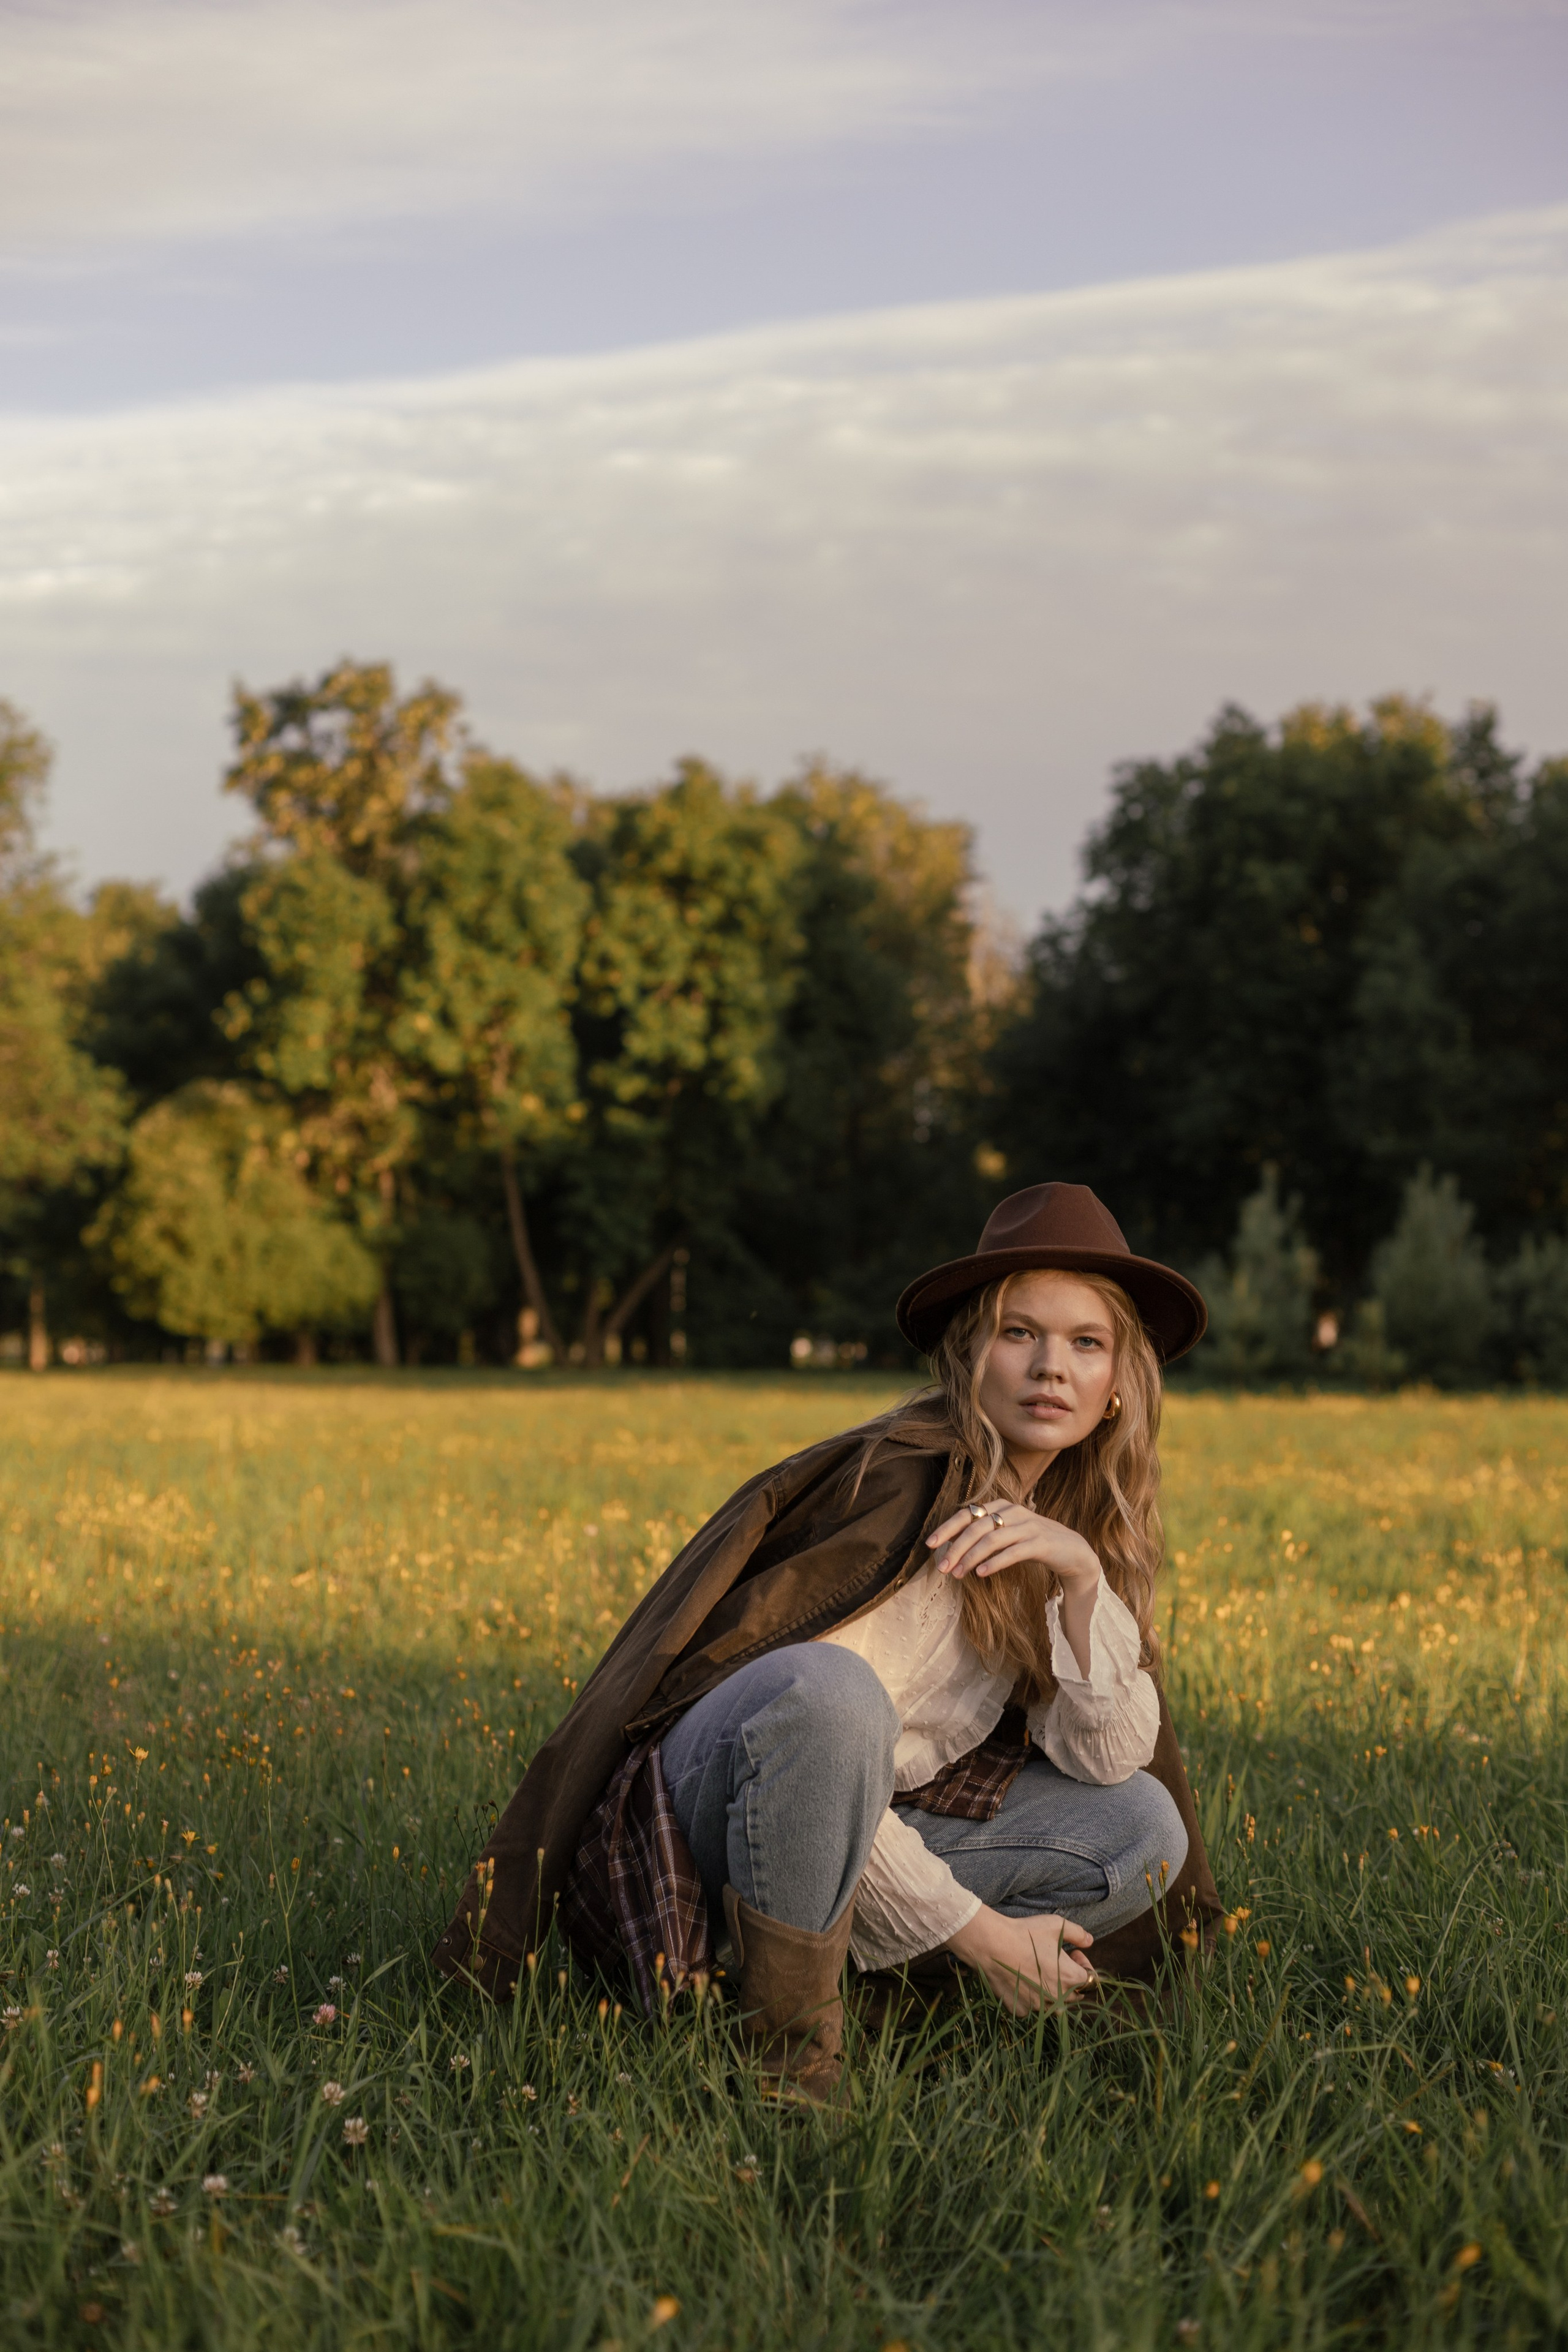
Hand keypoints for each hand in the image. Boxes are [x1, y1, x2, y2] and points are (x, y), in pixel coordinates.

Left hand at [929, 1498, 1098, 1591]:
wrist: (1071, 1551)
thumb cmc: (1032, 1543)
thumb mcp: (1006, 1534)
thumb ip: (984, 1534)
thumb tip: (951, 1547)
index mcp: (1001, 1506)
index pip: (967, 1514)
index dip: (947, 1528)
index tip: (929, 1545)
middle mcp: (1013, 1512)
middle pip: (976, 1528)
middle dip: (956, 1548)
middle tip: (942, 1568)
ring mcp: (1028, 1526)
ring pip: (991, 1540)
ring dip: (971, 1558)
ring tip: (958, 1574)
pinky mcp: (1040, 1543)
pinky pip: (1013, 1552)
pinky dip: (994, 1563)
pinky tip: (981, 1574)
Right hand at [939, 1903, 1094, 2009]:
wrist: (992, 1944)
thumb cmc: (1026, 1933)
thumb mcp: (1057, 1925)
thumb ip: (1079, 1934)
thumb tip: (1090, 1941)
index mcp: (1070, 1978)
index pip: (1091, 1979)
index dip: (1084, 1964)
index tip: (1073, 1952)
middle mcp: (1057, 1997)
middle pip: (1074, 1994)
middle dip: (1070, 1979)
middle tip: (1056, 1960)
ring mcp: (1037, 2006)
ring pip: (1053, 2004)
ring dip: (1052, 1991)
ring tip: (1040, 1972)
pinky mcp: (1020, 2009)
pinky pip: (1031, 2008)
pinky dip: (1030, 1998)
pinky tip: (1022, 1981)